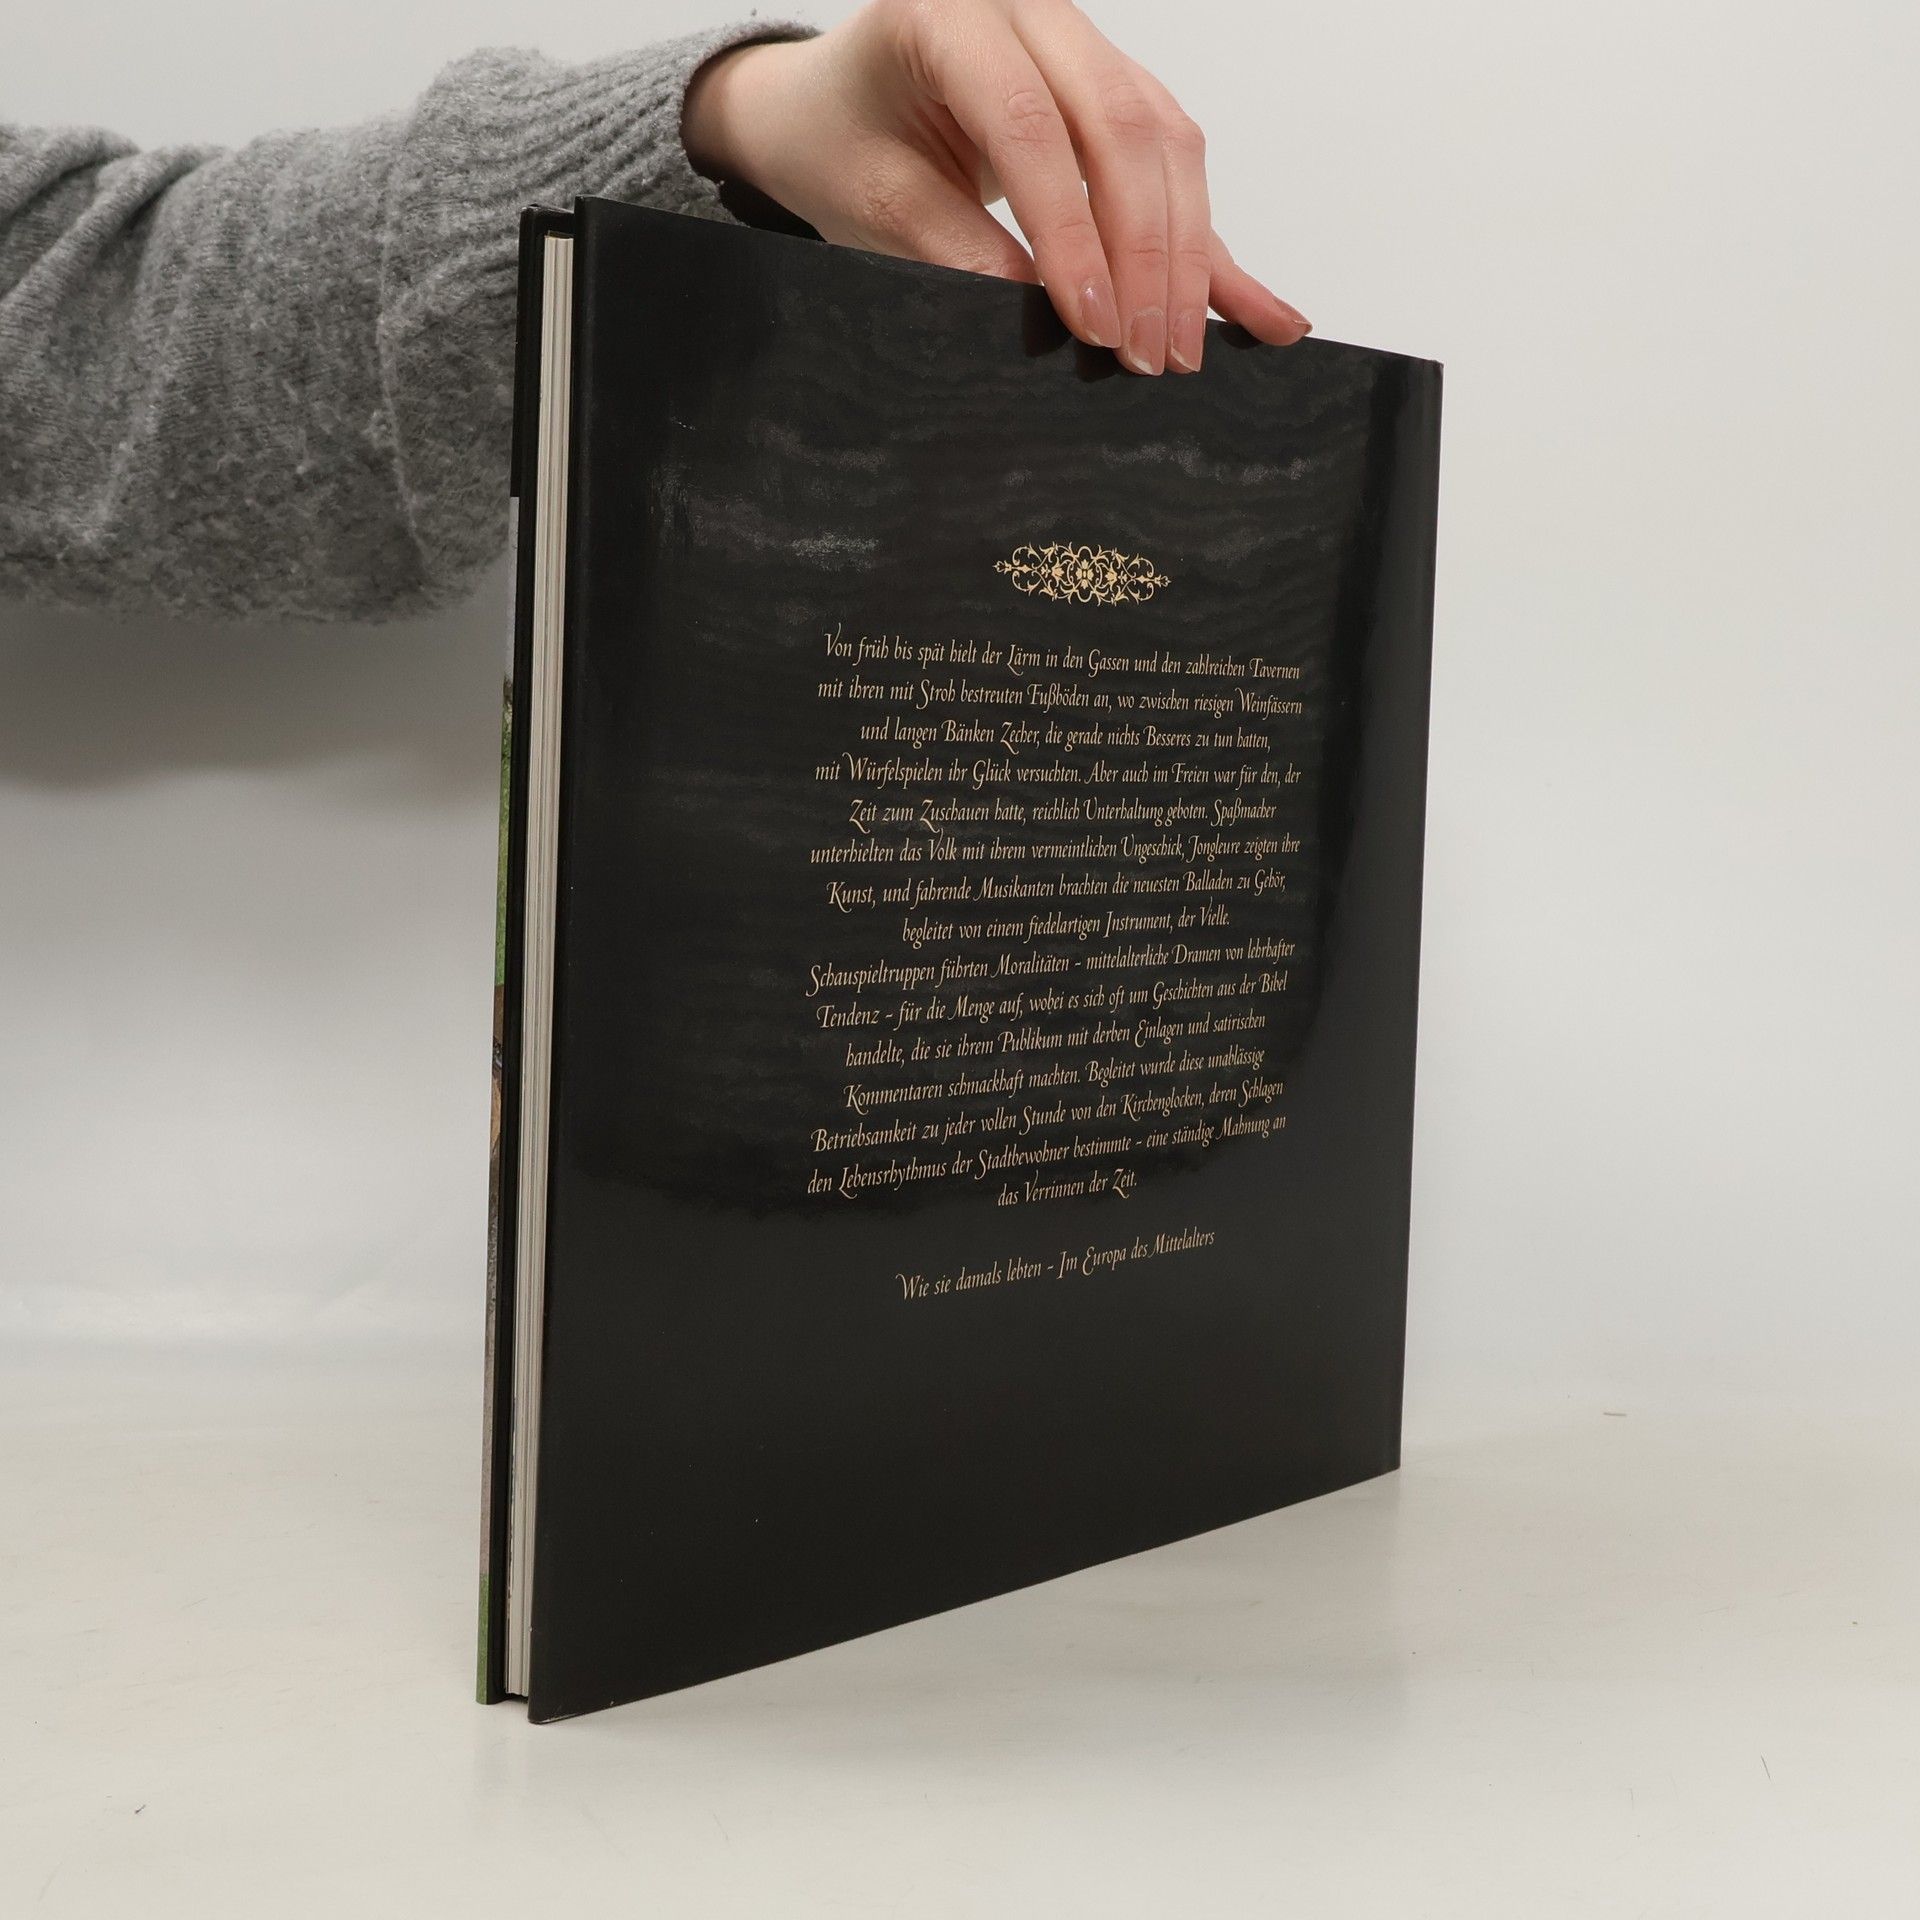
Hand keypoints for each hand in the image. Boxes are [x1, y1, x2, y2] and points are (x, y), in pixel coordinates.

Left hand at [682, 0, 1309, 373]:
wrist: (839, 103)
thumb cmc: (846, 143)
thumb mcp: (875, 203)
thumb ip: (951, 248)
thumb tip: (1038, 309)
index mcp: (949, 16)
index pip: (1030, 125)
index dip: (1070, 233)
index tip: (1093, 324)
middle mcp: (1030, 13)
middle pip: (1119, 126)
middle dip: (1146, 253)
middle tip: (1151, 356)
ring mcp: (1081, 45)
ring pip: (1163, 140)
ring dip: (1187, 254)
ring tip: (1184, 351)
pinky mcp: (1114, 88)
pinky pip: (1175, 160)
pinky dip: (1209, 243)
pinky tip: (1257, 307)